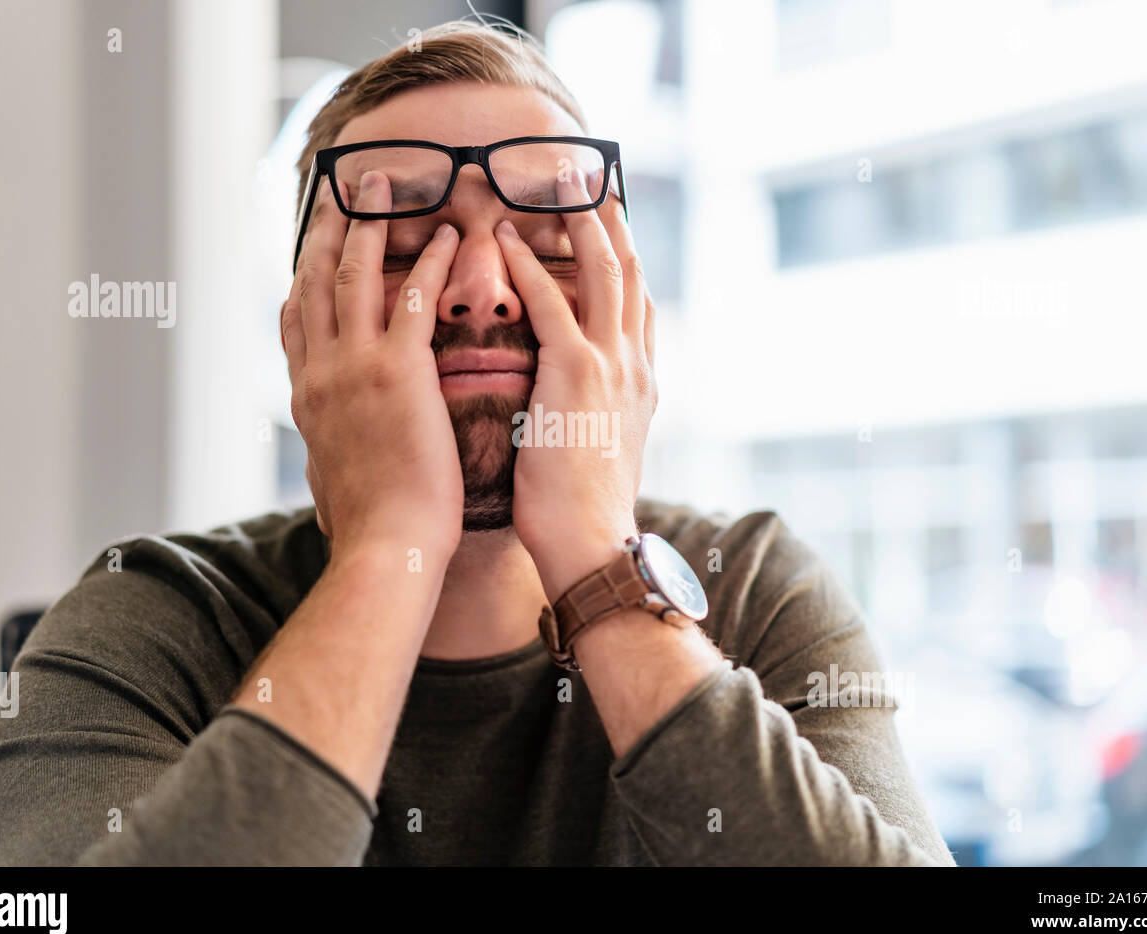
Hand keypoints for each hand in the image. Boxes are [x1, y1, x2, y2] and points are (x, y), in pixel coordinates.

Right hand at [283, 171, 463, 559]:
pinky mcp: (398, 372)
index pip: (296, 321)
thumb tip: (326, 477)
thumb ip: (331, 462)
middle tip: (340, 190)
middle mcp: (320, 373)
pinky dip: (429, 261)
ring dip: (370, 223)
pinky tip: (447, 235)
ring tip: (384, 185)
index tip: (312, 248)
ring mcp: (354, 368)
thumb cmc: (371, 529)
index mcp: (307, 398)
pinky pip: (413, 298)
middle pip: (315, 282)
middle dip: (327, 230)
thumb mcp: (333, 487)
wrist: (386, 548)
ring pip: (354, 275)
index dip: (304, 276)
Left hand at [494, 168, 657, 601]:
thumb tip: (575, 403)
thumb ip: (594, 414)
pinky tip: (506, 237)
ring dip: (579, 221)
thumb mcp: (600, 452)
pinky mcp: (575, 374)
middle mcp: (634, 364)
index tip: (611, 225)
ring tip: (555, 181)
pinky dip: (529, 265)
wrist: (593, 543)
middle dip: (611, 220)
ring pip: (602, 271)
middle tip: (592, 178)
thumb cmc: (584, 510)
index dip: (626, 259)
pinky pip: (551, 302)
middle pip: (629, 272)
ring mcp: (610, 365)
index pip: (639, 304)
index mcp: (640, 382)